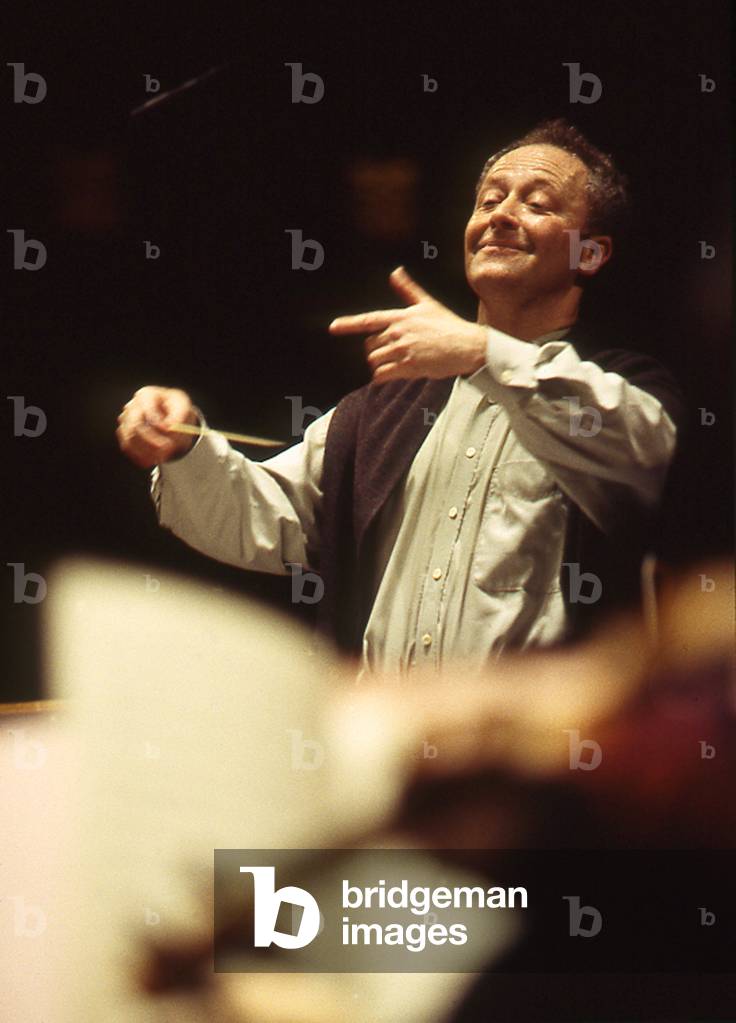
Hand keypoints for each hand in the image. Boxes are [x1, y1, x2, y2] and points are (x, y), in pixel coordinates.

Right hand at [116, 386, 197, 467]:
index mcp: (146, 395)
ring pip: (130, 438)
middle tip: (166, 450)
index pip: (148, 410)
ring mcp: (126, 420)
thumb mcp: (183, 406)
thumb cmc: (175, 408)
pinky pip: (127, 446)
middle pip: (136, 425)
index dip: (158, 423)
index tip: (169, 434)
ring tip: (161, 458)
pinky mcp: (125, 433)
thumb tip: (169, 428)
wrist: (169, 414)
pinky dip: (137, 456)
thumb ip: (178, 416)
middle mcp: (133, 406)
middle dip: (151, 441)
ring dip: (145, 451)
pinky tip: (148, 462)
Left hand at [329, 266, 487, 382]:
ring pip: (375, 361)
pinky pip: (382, 374)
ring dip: (379, 365)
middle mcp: (399, 332)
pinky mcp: (408, 366)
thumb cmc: (449, 326)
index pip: (368, 320)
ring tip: (395, 365)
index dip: (348, 324)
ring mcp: (403, 350)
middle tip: (391, 354)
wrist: (468, 346)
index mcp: (401, 317)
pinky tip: (388, 376)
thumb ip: (408, 290)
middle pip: (370, 345)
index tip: (333, 327)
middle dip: (375, 351)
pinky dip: (381, 377)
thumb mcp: (427, 304)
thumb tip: (395, 272)